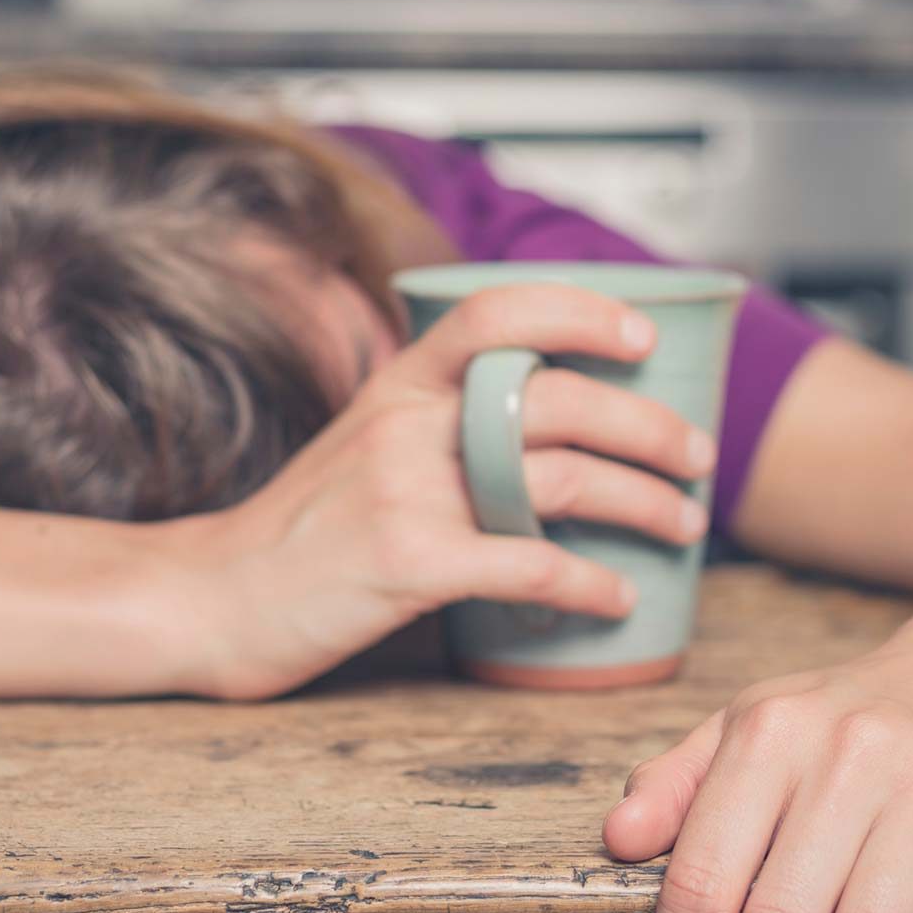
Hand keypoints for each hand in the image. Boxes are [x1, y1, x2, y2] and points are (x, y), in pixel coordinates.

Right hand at [180, 282, 715, 701]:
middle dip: (650, 428)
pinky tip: (618, 599)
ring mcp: (405, 493)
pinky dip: (590, 584)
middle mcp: (405, 424)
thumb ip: (439, 417)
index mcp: (398, 382)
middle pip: (559, 400)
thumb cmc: (302, 528)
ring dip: (644, 503)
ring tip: (684, 526)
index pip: (499, 312)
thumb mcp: (363, 441)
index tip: (644, 341)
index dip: (581, 313)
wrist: (214, 597)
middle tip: (698, 458)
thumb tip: (546, 413)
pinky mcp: (407, 566)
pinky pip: (529, 566)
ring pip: (561, 479)